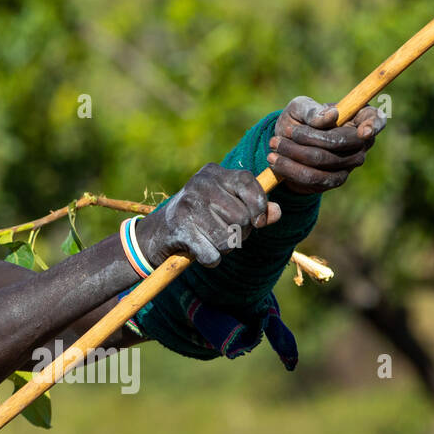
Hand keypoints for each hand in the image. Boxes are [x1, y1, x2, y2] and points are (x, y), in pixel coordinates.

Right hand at [136, 163, 281, 268]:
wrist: (156, 234)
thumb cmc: (200, 219)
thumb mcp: (226, 206)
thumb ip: (254, 208)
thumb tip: (277, 212)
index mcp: (213, 173)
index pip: (247, 182)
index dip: (259, 205)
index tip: (257, 222)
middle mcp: (200, 185)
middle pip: (242, 218)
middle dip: (240, 234)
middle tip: (225, 233)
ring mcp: (188, 206)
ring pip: (228, 239)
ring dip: (224, 249)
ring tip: (211, 241)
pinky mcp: (179, 229)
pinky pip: (212, 255)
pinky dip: (210, 260)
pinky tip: (200, 252)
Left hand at [266, 97, 385, 194]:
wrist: (286, 143)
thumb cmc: (300, 119)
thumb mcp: (300, 107)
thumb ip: (312, 109)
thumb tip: (330, 116)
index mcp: (360, 117)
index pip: (377, 120)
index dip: (373, 125)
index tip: (363, 131)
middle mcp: (361, 143)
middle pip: (340, 142)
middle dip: (309, 137)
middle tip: (285, 131)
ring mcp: (350, 164)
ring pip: (323, 161)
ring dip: (294, 153)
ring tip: (274, 145)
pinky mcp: (335, 180)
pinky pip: (313, 178)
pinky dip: (291, 169)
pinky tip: (275, 161)